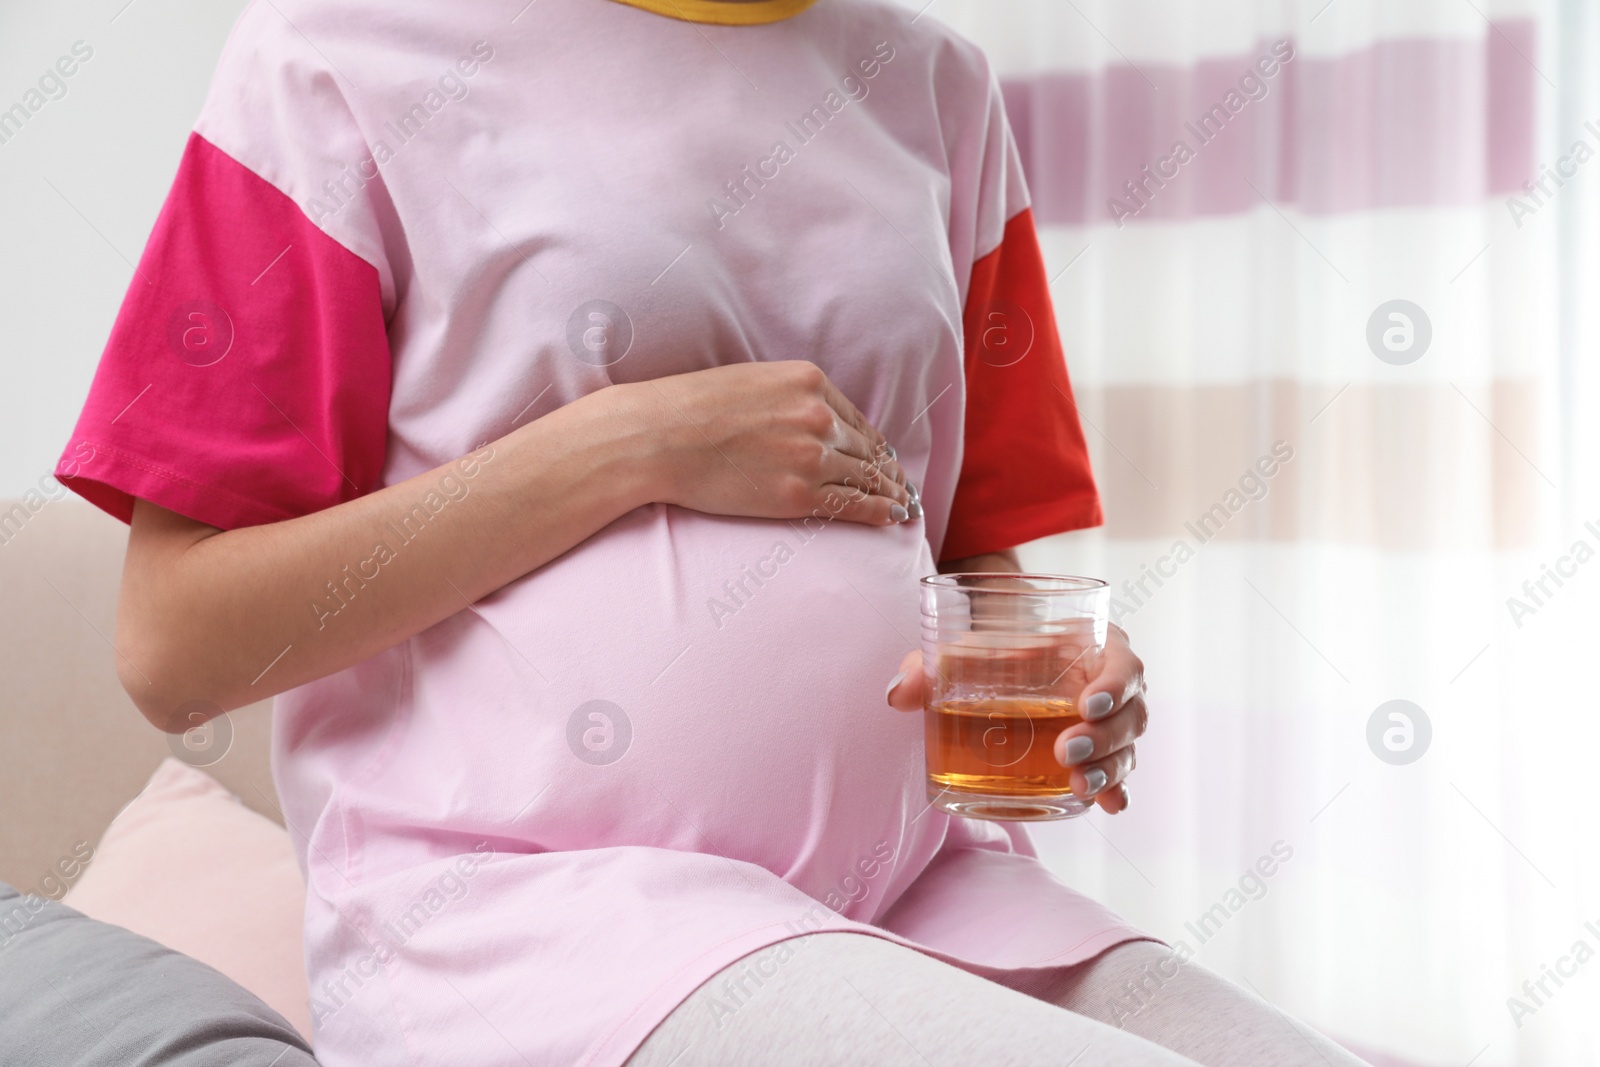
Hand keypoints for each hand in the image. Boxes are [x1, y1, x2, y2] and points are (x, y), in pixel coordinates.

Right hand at [630, 361, 914, 525]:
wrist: (657, 436)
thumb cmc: (689, 409)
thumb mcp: (749, 382)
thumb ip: (787, 397)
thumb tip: (810, 421)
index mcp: (808, 381)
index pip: (855, 418)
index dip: (873, 442)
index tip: (883, 457)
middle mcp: (818, 416)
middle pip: (867, 448)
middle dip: (887, 470)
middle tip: (901, 485)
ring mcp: (811, 456)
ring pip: (866, 477)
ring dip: (889, 492)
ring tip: (902, 504)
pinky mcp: (798, 494)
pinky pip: (854, 505)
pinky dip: (880, 511)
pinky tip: (894, 516)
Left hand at [885, 624, 1145, 814]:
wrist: (994, 665)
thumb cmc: (987, 653)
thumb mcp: (959, 652)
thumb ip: (926, 667)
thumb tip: (896, 695)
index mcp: (1093, 644)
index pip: (1123, 662)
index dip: (1114, 685)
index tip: (1085, 705)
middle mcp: (1111, 684)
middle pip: (1131, 712)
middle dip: (1105, 737)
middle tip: (1066, 752)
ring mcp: (1109, 723)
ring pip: (1127, 747)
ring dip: (1108, 768)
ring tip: (1077, 784)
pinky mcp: (1099, 755)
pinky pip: (1118, 775)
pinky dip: (1116, 791)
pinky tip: (1108, 805)